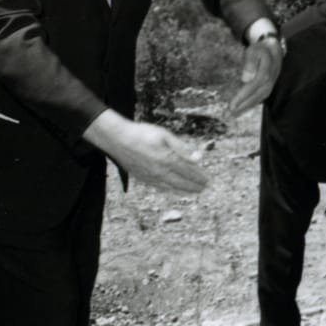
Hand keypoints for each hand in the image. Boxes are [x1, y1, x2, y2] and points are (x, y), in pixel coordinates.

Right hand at [83, 110, 207, 192]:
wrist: (117, 139)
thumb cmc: (141, 133)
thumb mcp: (165, 136)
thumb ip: (182, 148)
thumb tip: (198, 158)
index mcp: (168, 160)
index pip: (188, 172)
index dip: (199, 177)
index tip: (208, 180)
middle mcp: (160, 172)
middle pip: (182, 182)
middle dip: (194, 186)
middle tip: (204, 188)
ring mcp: (150, 177)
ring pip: (171, 187)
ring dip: (184, 190)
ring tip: (194, 192)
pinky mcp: (142, 178)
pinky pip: (160, 188)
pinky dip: (170, 190)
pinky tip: (174, 190)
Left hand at [229, 35, 284, 117]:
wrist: (274, 49)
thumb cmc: (261, 49)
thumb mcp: (254, 50)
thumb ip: (250, 62)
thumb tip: (245, 78)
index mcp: (265, 73)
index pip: (251, 88)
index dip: (242, 97)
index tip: (232, 105)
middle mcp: (269, 82)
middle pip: (254, 97)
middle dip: (242, 106)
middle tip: (229, 114)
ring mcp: (269, 86)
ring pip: (257, 100)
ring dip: (246, 108)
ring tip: (234, 115)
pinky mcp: (268, 87)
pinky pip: (259, 98)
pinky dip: (251, 105)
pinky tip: (243, 109)